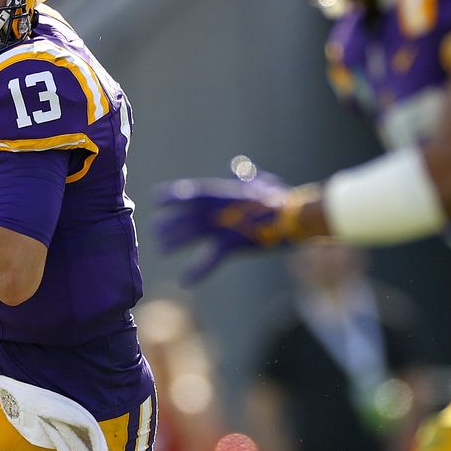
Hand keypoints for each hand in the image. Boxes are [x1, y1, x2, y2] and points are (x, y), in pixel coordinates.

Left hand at [155, 167, 306, 282]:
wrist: (294, 216)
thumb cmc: (279, 199)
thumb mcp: (261, 183)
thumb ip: (245, 177)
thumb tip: (238, 169)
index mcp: (223, 193)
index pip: (190, 192)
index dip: (172, 195)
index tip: (156, 199)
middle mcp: (218, 208)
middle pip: (185, 215)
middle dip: (169, 223)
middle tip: (155, 230)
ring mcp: (224, 226)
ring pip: (191, 235)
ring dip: (175, 242)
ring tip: (161, 249)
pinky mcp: (233, 244)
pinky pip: (210, 259)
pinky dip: (197, 271)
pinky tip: (184, 280)